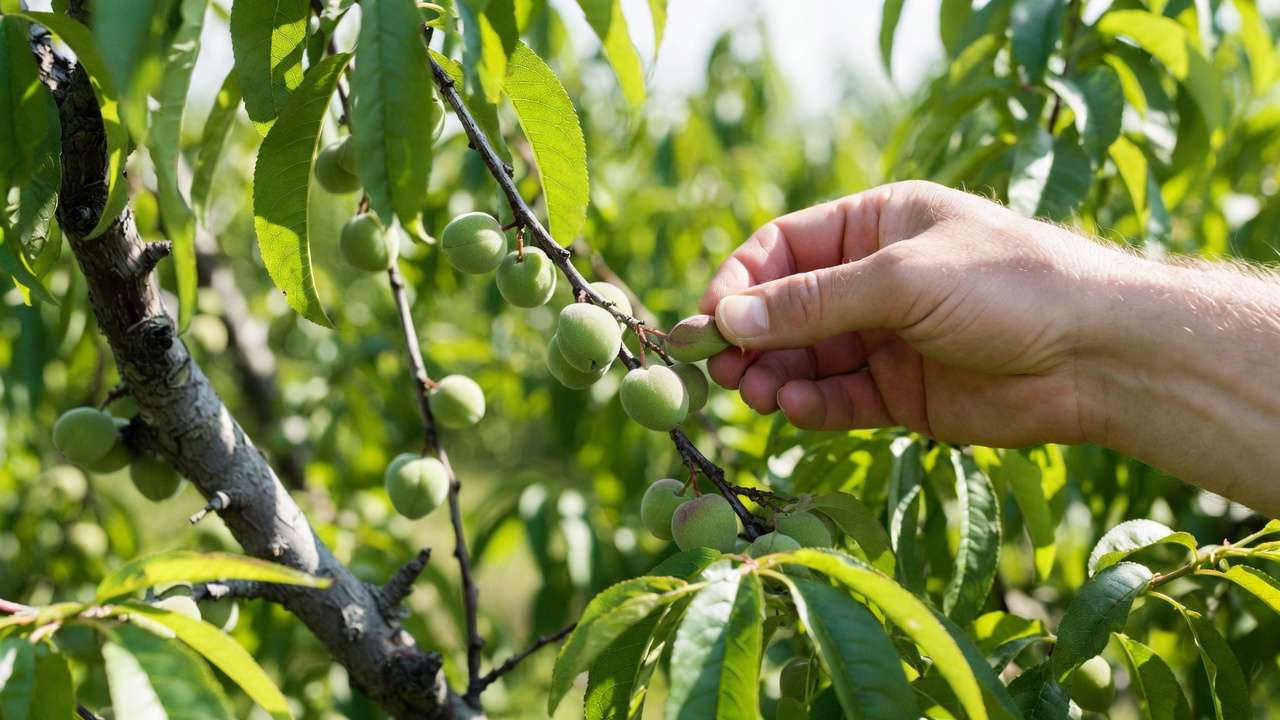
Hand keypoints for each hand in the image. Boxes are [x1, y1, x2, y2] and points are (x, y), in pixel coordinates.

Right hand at [699, 180, 1111, 447]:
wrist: (1099, 356)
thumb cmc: (1008, 286)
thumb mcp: (902, 279)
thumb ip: (813, 302)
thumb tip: (726, 319)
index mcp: (875, 223)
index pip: (783, 248)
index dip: (739, 282)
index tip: (707, 321)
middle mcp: (874, 279)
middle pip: (785, 307)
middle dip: (750, 337)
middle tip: (719, 371)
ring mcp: (885, 338)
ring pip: (805, 357)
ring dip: (774, 375)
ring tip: (755, 394)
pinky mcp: (900, 393)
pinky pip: (838, 397)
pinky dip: (812, 405)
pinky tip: (797, 409)